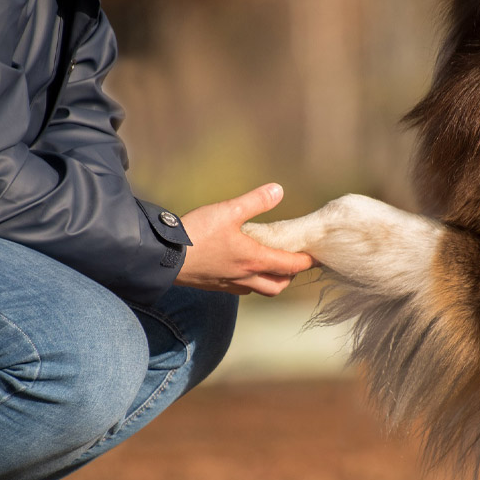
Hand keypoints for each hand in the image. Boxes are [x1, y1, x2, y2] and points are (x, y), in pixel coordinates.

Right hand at [174, 184, 315, 295]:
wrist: (163, 257)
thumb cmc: (196, 234)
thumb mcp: (227, 211)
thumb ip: (255, 201)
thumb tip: (278, 190)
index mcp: (254, 259)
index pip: (290, 266)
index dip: (306, 261)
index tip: (316, 256)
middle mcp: (245, 277)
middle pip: (278, 285)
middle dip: (289, 276)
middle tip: (294, 262)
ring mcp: (230, 284)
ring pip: (259, 289)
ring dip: (270, 280)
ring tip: (271, 265)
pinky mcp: (215, 286)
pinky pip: (241, 288)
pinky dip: (250, 281)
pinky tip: (243, 267)